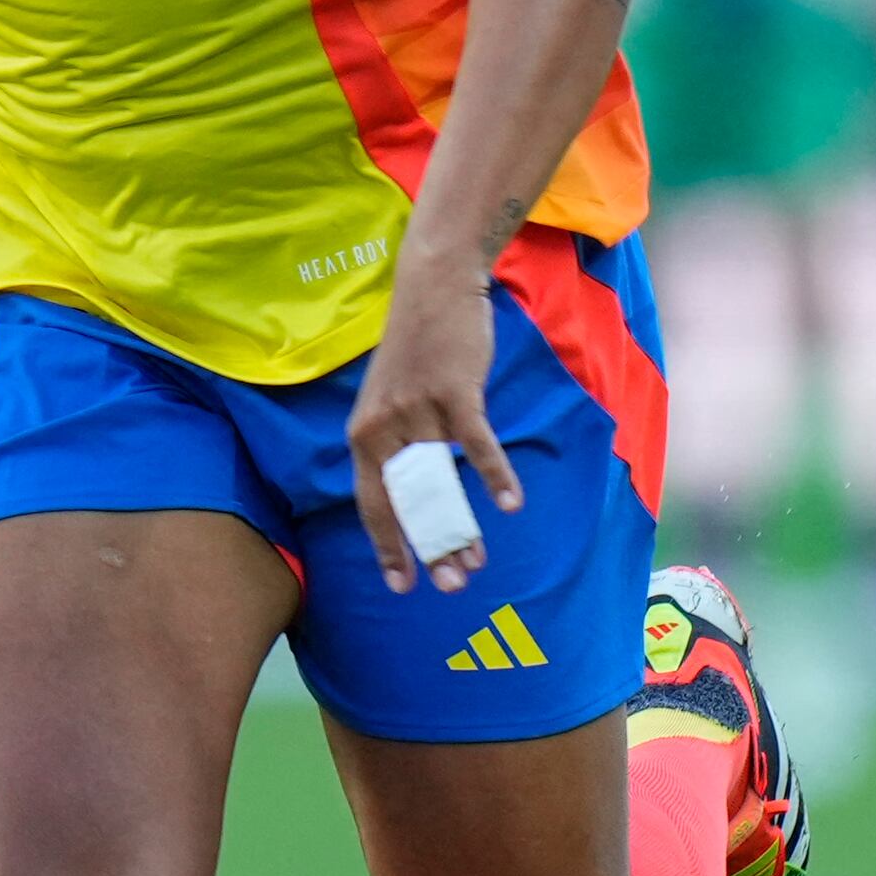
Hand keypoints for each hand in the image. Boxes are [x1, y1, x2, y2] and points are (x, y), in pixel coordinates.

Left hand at [346, 275, 520, 592]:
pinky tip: (511, 505)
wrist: (433, 288)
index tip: (402, 587)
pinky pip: (475, 445)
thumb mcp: (391, 402)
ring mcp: (417, 409)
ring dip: (461, 526)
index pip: (372, 505)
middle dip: (429, 550)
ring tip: (477, 561)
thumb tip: (419, 500)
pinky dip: (494, 475)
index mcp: (364, 436)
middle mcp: (383, 427)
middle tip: (451, 586)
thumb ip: (398, 448)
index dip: (389, 547)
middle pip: (406, 503)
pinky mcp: (453, 392)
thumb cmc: (417, 352)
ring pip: (441, 482)